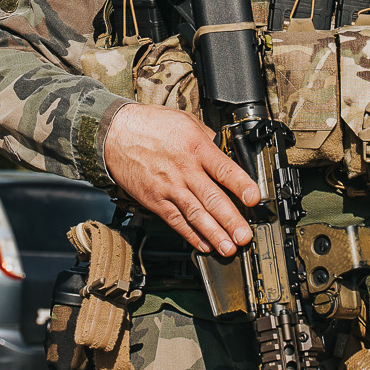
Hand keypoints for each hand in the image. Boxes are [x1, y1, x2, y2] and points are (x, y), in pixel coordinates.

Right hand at [101, 103, 258, 254]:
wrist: (115, 133)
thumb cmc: (150, 124)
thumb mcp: (186, 121)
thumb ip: (208, 139)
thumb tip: (224, 151)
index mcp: (196, 147)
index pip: (224, 169)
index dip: (241, 185)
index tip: (254, 199)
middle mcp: (184, 169)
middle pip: (212, 198)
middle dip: (231, 220)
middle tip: (244, 236)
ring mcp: (169, 187)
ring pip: (195, 214)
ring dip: (213, 234)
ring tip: (228, 248)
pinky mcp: (155, 200)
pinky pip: (175, 220)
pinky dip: (190, 235)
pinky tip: (203, 245)